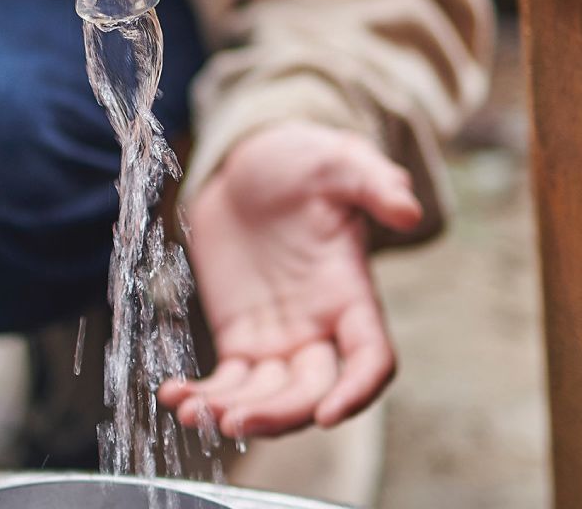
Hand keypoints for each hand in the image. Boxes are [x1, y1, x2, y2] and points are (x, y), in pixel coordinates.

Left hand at [159, 123, 423, 437]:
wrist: (251, 164)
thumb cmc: (302, 161)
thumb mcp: (339, 160)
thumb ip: (374, 183)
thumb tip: (408, 209)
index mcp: (351, 293)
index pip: (371, 358)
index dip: (357, 391)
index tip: (328, 414)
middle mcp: (320, 327)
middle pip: (312, 392)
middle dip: (279, 415)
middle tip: (235, 422)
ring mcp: (278, 338)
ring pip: (266, 399)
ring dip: (233, 414)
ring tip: (191, 413)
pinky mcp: (240, 338)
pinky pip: (227, 383)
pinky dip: (203, 397)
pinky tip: (174, 396)